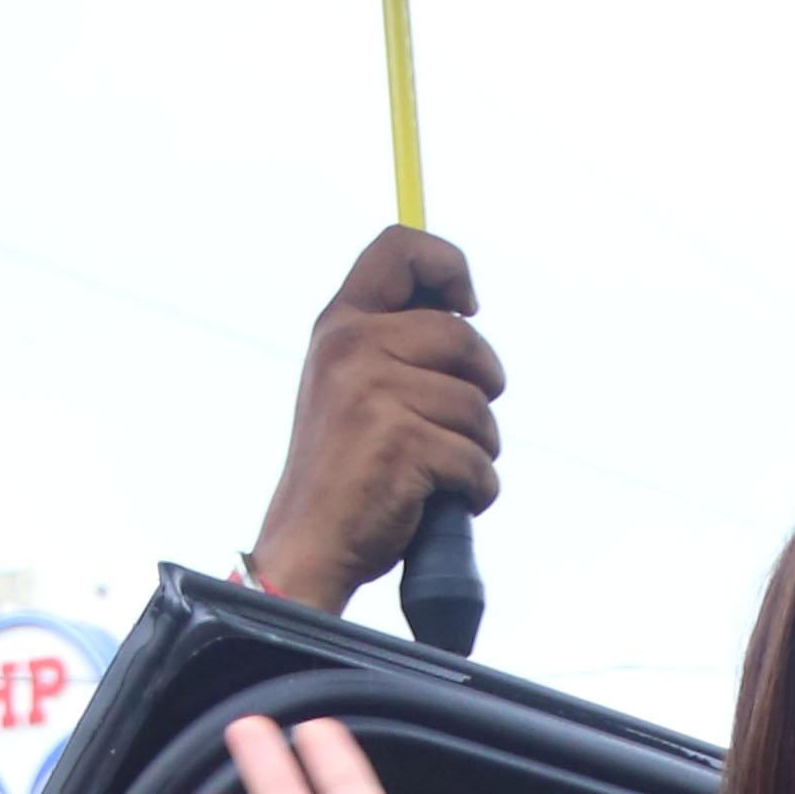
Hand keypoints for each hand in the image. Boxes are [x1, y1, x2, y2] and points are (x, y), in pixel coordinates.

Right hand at [247, 229, 501, 614]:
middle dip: (485, 384)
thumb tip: (463, 315)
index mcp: (341, 325)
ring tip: (451, 473)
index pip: (400, 249)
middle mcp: (353, 346)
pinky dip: (478, 489)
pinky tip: (452, 500)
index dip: (449, 266)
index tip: (468, 307)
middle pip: (462, 336)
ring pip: (477, 406)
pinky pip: (475, 459)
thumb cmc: (345, 474)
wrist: (309, 544)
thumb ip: (391, 347)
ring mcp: (374, 392)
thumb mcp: (352, 387)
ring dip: (481, 448)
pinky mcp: (401, 441)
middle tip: (470, 423)